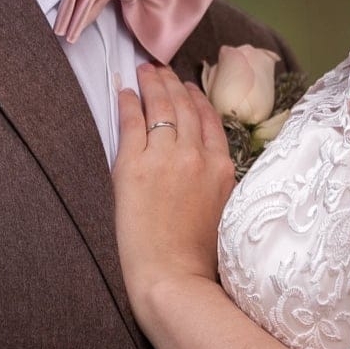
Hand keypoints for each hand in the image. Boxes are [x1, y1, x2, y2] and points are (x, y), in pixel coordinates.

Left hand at [113, 64, 235, 318]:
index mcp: (223, 169)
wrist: (175, 279)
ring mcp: (166, 158)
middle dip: (171, 84)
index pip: (210, 121)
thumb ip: (221, 184)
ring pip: (160, 109)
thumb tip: (213, 170)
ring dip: (151, 85)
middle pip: (185, 108)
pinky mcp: (134, 167)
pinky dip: (128, 104)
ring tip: (144, 71)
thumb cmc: (201, 260)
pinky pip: (131, 124)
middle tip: (161, 69)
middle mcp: (197, 156)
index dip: (197, 99)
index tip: (188, 87)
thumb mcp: (226, 213)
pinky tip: (123, 92)